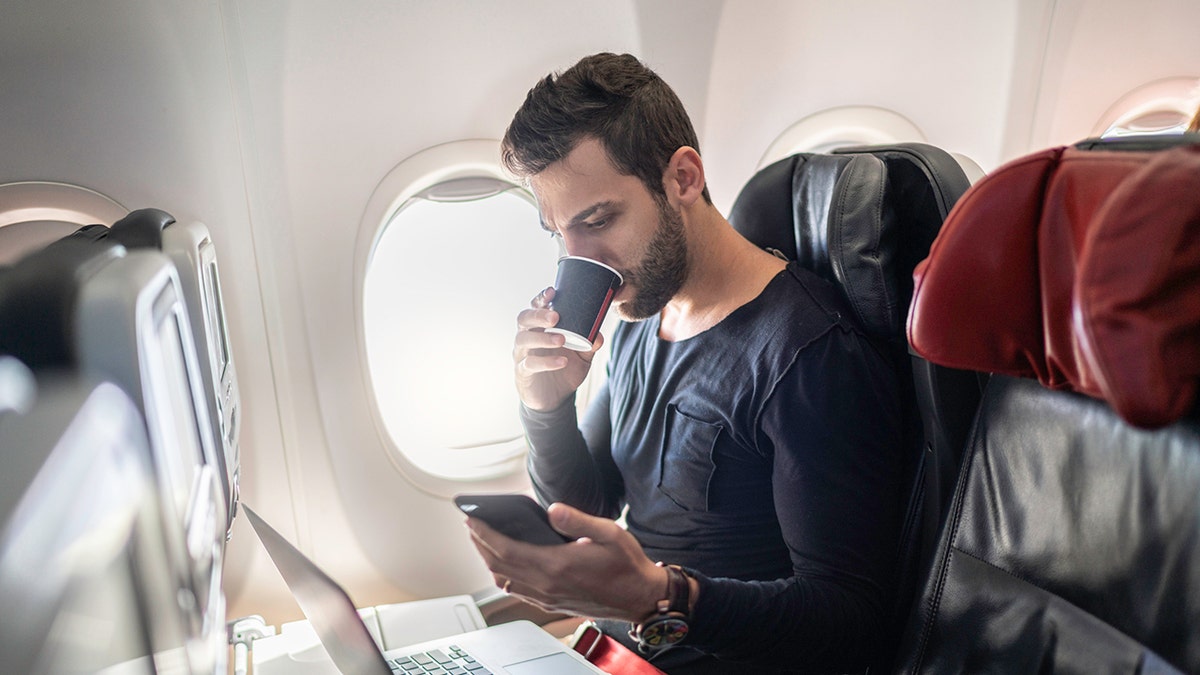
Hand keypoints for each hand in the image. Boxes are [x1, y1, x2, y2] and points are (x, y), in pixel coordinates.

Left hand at [465, 502, 663, 621]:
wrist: (640, 598)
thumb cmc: (627, 565)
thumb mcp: (609, 532)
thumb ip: (577, 520)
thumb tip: (552, 509)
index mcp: (557, 565)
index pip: (506, 549)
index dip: (484, 533)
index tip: (471, 518)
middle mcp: (547, 585)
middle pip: (498, 564)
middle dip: (480, 543)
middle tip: (471, 525)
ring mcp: (547, 597)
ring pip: (504, 580)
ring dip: (489, 560)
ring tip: (483, 541)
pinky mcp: (551, 604)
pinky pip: (517, 591)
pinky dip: (503, 575)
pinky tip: (504, 563)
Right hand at [513, 287, 603, 410]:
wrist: (554, 399)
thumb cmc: (565, 369)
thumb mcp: (582, 356)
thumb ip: (590, 344)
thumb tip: (599, 335)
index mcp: (539, 327)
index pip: (535, 307)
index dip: (540, 298)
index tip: (552, 292)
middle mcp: (527, 337)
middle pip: (524, 319)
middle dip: (538, 315)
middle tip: (556, 316)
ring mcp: (522, 355)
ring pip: (523, 340)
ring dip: (542, 337)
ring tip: (562, 339)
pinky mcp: (522, 373)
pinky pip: (530, 364)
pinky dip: (546, 362)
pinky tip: (562, 362)